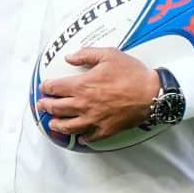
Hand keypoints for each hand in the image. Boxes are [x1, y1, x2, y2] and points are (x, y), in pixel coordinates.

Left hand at [35, 47, 160, 142]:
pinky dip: (81, 137)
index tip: (44, 87)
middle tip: (42, 105)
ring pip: (67, 126)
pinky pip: (87, 137)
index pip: (55, 88)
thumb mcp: (109, 55)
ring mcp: (92, 120)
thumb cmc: (131, 73)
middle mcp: (83, 105)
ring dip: (56, 124)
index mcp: (82, 85)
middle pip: (56, 108)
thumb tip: (69, 57)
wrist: (151, 94)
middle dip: (46, 106)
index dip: (46, 88)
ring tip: (52, 123)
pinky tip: (80, 136)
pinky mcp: (104, 130)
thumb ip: (86, 55)